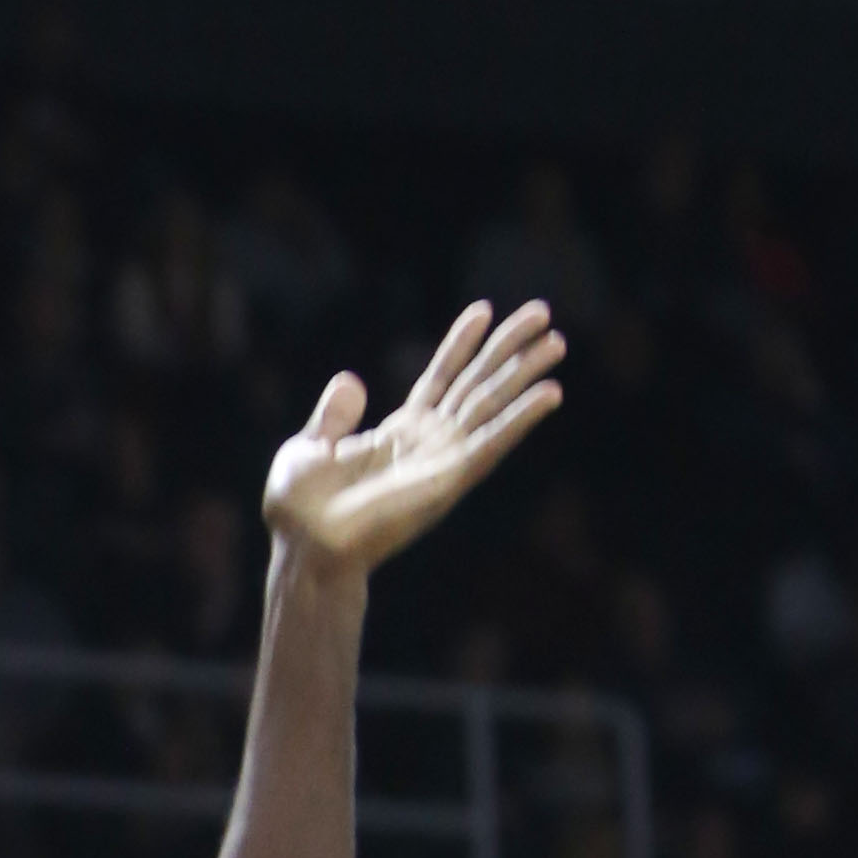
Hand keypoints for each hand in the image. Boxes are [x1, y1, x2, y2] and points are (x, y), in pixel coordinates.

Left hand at [263, 299, 562, 581]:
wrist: (305, 548)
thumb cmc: (300, 511)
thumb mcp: (309, 448)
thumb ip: (334, 417)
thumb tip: (351, 381)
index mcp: (399, 434)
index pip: (439, 378)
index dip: (461, 344)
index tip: (484, 309)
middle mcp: (428, 444)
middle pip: (477, 384)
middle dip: (509, 348)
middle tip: (544, 313)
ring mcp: (442, 461)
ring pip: (492, 405)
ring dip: (526, 374)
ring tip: (557, 341)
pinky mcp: (450, 480)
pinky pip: (492, 442)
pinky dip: (522, 418)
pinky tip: (551, 393)